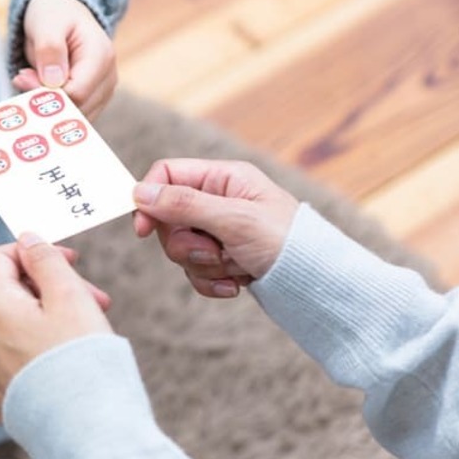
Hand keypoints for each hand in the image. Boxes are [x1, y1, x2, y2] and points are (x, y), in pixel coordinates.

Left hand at [0, 234, 112, 422]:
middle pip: (10, 294)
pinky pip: (11, 360)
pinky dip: (37, 351)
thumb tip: (26, 238)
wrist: (87, 434)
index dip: (34, 252)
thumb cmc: (82, 360)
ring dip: (47, 320)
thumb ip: (45, 259)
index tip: (71, 261)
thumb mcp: (70, 296)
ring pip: (12, 328)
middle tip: (97, 300)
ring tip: (88, 333)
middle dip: (51, 290)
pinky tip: (68, 363)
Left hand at [13, 0, 116, 118]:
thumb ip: (50, 49)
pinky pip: (71, 116)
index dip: (47, 94)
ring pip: (74, 117)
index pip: (77, 94)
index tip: (22, 78)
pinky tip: (38, 87)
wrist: (64, 12)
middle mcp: (108, 78)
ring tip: (29, 77)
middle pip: (77, 109)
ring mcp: (103, 91)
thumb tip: (53, 82)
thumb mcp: (47, 23)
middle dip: (45, 100)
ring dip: (47, 105)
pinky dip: (52, 108)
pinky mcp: (94, 100)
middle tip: (22, 77)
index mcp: (101, 57)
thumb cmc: (55, 15)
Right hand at [132, 160, 299, 297]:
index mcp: (224, 178)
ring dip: (204, 264)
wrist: (319, 284)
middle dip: (187, 243)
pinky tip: (237, 284)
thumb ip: (184, 204)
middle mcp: (220, 200)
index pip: (168, 175)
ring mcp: (221, 231)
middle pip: (169, 217)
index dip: (150, 199)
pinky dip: (213, 281)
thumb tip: (139, 192)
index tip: (143, 229)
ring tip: (236, 267)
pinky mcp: (224, 258)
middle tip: (214, 252)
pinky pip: (196, 270)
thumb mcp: (234, 219)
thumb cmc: (286, 242)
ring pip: (181, 248)